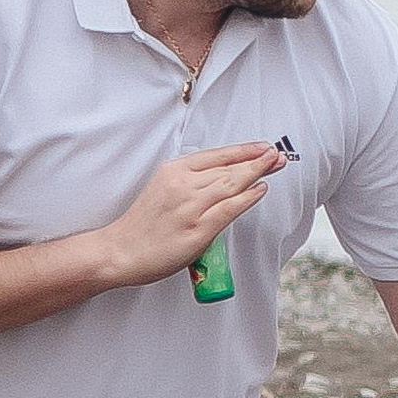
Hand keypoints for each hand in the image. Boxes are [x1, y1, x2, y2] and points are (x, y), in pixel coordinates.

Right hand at [92, 142, 284, 291]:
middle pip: (228, 168)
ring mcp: (191, 207)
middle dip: (257, 160)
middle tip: (277, 155)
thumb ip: (190, 180)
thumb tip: (224, 177)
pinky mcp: (198, 229)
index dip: (243, 150)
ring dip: (257, 174)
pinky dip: (248, 197)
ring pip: (232, 184)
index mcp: (174, 171)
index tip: (262, 147)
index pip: (216, 155)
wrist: (120, 250)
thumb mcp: (163, 188)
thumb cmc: (143, 224)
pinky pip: (230, 208)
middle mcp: (183, 185)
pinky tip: (260, 190)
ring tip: (275, 166)